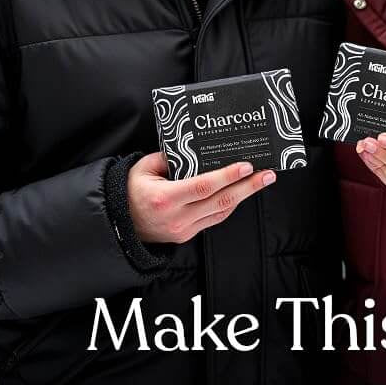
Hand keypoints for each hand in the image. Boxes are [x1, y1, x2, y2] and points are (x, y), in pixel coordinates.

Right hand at [127, 152, 275, 242]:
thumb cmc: (130, 191)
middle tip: (268, 174)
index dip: (227, 176)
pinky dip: (230, 204)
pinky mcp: (187, 235)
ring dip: (244, 196)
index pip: (203, 186)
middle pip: (220, 201)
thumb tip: (193, 149)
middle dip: (248, 187)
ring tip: (262, 180)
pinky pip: (215, 219)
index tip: (246, 165)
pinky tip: (242, 192)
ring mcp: (183, 229)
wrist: (117, 225)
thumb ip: (168, 158)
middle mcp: (177, 217)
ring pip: (222, 212)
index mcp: (165, 198)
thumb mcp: (143, 168)